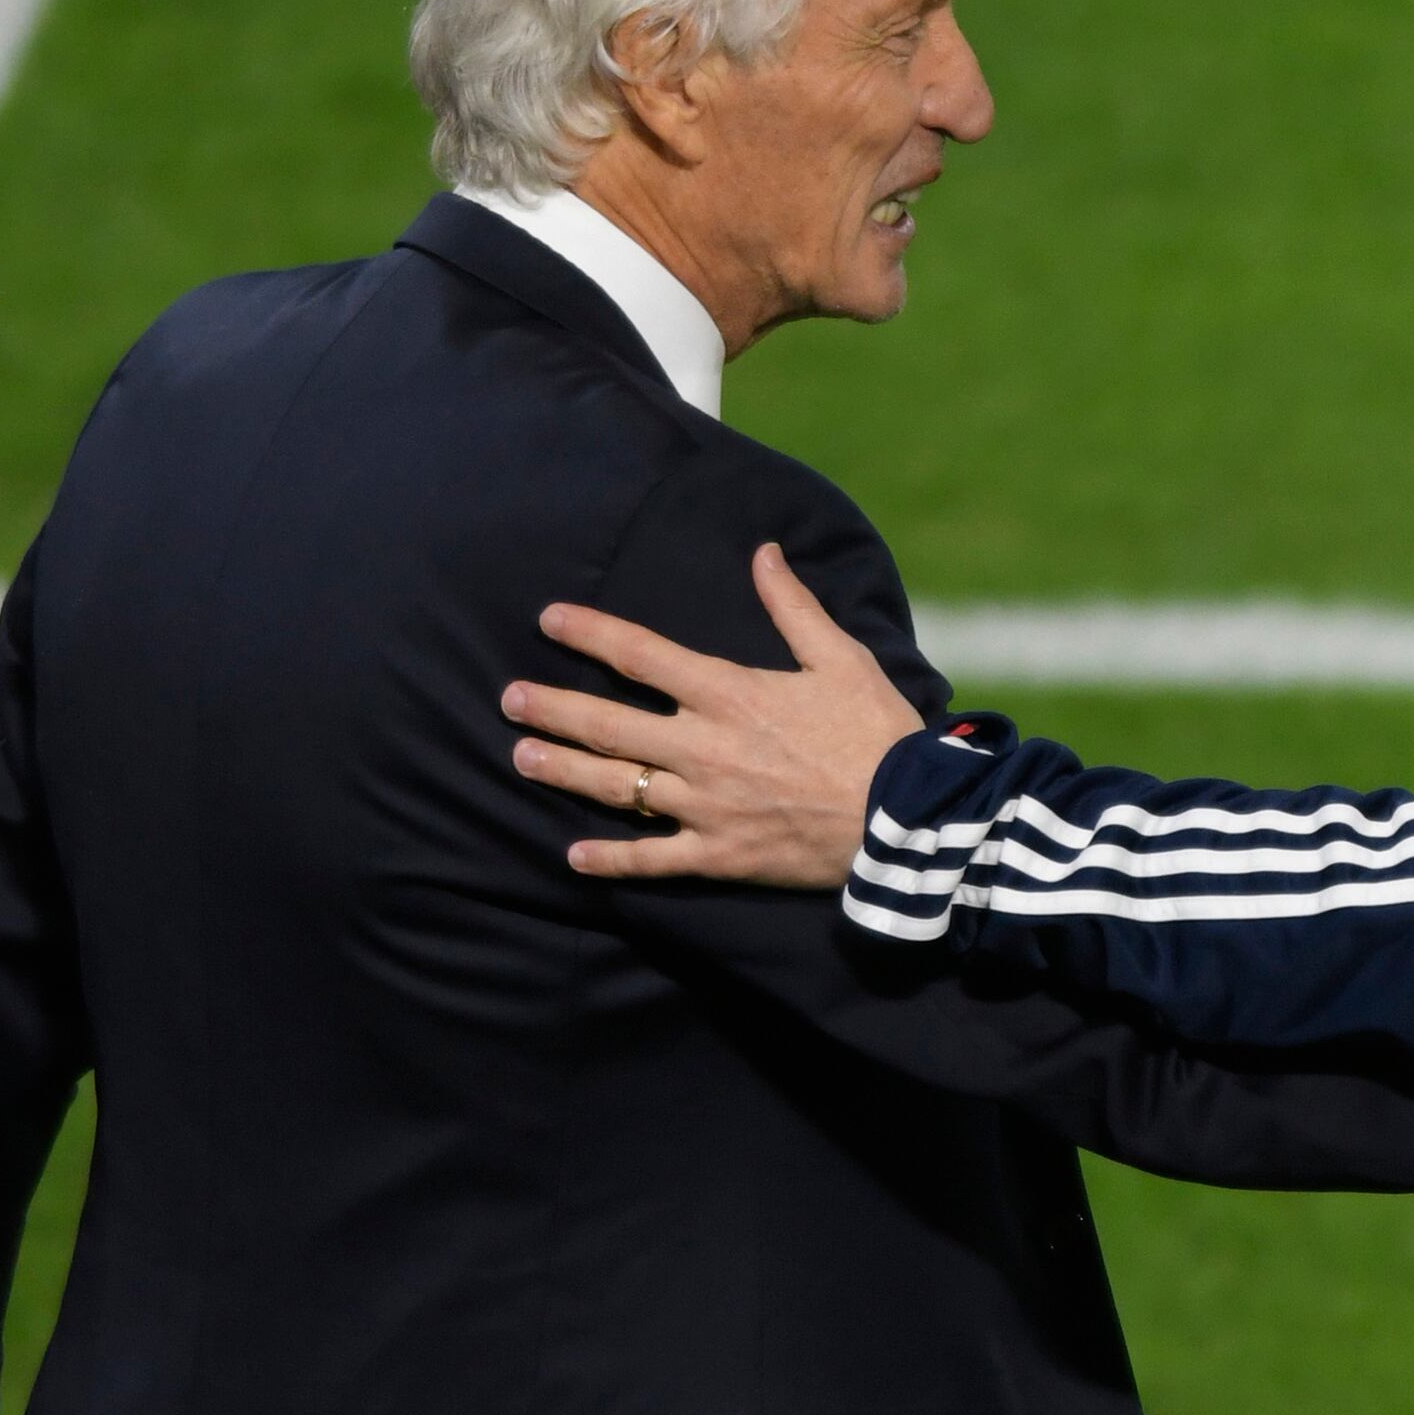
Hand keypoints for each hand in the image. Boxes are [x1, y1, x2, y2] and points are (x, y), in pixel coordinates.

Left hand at [504, 545, 923, 887]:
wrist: (904, 820)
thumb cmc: (877, 732)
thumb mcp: (841, 657)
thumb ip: (793, 606)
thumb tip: (765, 553)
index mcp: (728, 694)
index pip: (642, 655)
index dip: (591, 633)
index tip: (549, 619)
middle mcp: (704, 748)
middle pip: (610, 724)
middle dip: (554, 709)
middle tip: (510, 700)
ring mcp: (706, 806)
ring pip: (619, 787)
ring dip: (565, 771)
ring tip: (522, 759)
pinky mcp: (720, 855)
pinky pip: (652, 861)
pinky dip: (611, 861)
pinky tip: (573, 856)